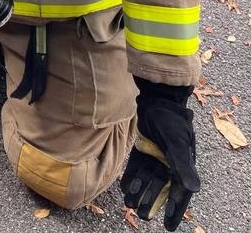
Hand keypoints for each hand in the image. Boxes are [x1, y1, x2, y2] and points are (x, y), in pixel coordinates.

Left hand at [120, 78, 200, 230]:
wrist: (156, 99)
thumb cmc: (170, 121)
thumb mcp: (177, 143)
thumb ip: (183, 166)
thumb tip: (193, 190)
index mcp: (182, 165)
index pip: (180, 193)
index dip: (175, 210)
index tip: (168, 226)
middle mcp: (169, 163)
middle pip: (161, 189)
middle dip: (152, 203)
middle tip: (142, 216)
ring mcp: (155, 156)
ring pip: (147, 180)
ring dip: (139, 193)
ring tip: (130, 204)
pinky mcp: (142, 149)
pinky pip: (137, 168)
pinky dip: (132, 179)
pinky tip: (124, 190)